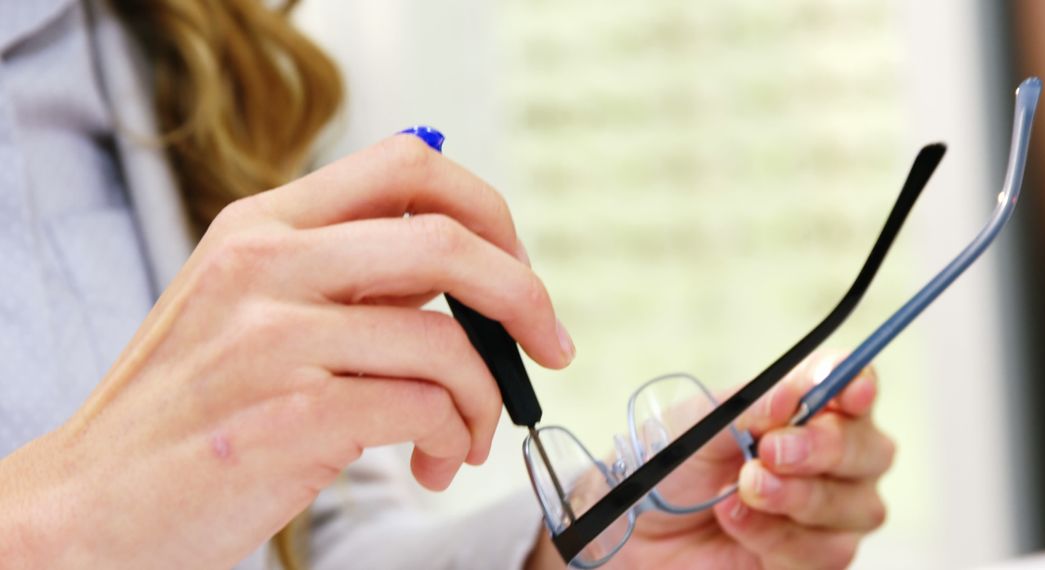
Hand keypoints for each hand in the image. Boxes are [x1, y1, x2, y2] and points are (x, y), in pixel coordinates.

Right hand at [0, 135, 573, 568]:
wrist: (90, 501)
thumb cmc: (190, 409)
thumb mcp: (250, 308)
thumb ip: (346, 280)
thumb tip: (466, 279)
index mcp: (264, 225)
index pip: (410, 165)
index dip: (487, 211)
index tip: (518, 269)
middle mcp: (267, 264)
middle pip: (446, 238)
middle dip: (523, 294)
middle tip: (549, 346)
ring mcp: (273, 339)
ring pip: (447, 342)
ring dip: (485, 399)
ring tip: (466, 438)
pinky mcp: (289, 418)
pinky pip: (423, 407)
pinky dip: (453, 437)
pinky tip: (434, 462)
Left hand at [527, 351, 893, 569]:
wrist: (634, 529)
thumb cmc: (668, 465)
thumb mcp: (701, 424)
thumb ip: (751, 408)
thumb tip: (795, 392)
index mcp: (804, 411)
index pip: (854, 389)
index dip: (859, 385)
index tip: (850, 387)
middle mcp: (827, 461)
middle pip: (872, 450)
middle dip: (825, 449)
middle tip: (771, 450)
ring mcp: (825, 513)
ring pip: (858, 507)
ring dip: (798, 498)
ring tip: (742, 489)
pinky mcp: (809, 560)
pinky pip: (826, 553)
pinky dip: (777, 536)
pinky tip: (735, 522)